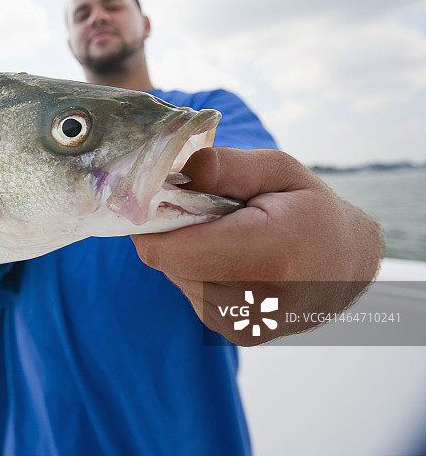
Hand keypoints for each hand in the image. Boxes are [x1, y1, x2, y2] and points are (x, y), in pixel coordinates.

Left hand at [132, 148, 382, 344]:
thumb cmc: (310, 209)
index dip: (154, 222)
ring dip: (190, 253)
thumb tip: (176, 175)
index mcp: (267, 255)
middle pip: (171, 263)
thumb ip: (226, 167)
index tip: (164, 198)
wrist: (348, 264)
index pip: (169, 251)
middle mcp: (255, 300)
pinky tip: (234, 261)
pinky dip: (201, 272)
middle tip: (210, 214)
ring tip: (230, 238)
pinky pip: (192, 293)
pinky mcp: (237, 334)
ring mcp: (244, 324)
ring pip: (178, 278)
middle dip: (176, 233)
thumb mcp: (277, 170)